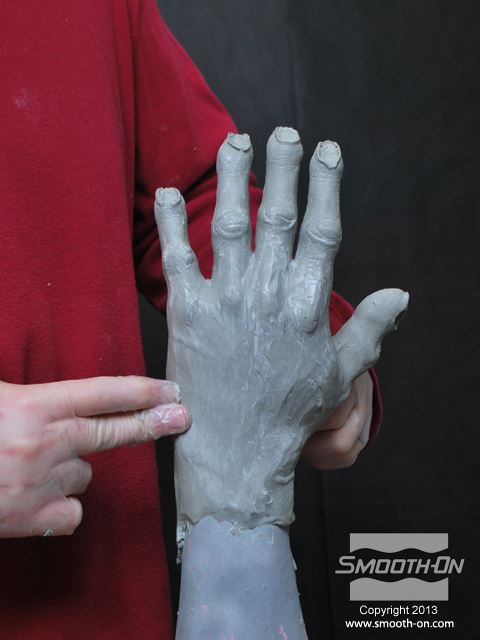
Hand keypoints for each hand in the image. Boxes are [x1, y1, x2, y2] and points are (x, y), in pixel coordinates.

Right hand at [0, 375, 190, 537]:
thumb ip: (30, 399)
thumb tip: (67, 400)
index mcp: (33, 406)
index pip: (102, 393)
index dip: (140, 391)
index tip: (170, 391)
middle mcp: (45, 443)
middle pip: (112, 433)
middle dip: (150, 424)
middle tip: (180, 417)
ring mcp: (41, 484)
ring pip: (83, 474)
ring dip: (69, 469)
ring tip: (30, 465)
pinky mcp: (32, 521)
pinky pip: (71, 514)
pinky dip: (61, 507)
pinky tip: (35, 498)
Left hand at [154, 127, 407, 540]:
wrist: (237, 447)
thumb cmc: (290, 412)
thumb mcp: (341, 373)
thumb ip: (371, 330)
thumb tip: (401, 295)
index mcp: (308, 303)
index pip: (323, 229)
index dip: (326, 185)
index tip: (327, 152)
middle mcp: (268, 292)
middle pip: (279, 215)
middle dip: (284, 167)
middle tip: (283, 132)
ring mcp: (226, 299)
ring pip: (231, 223)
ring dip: (234, 178)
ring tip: (235, 142)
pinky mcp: (188, 312)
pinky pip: (177, 257)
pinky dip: (171, 223)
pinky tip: (169, 192)